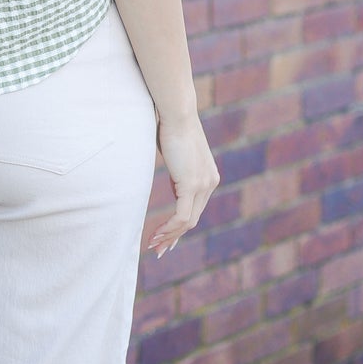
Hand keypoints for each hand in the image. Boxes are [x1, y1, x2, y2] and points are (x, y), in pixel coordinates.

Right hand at [147, 112, 219, 257]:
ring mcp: (202, 185)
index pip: (195, 209)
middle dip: (173, 237)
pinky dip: (168, 229)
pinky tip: (155, 234)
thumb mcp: (176, 153)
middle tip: (157, 249)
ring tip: (153, 245)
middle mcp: (210, 183)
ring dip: (168, 236)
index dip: (179, 226)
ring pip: (187, 222)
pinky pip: (181, 217)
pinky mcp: (191, 185)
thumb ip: (177, 169)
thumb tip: (171, 175)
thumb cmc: (171, 127)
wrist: (176, 113)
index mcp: (208, 177)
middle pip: (192, 220)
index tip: (164, 238)